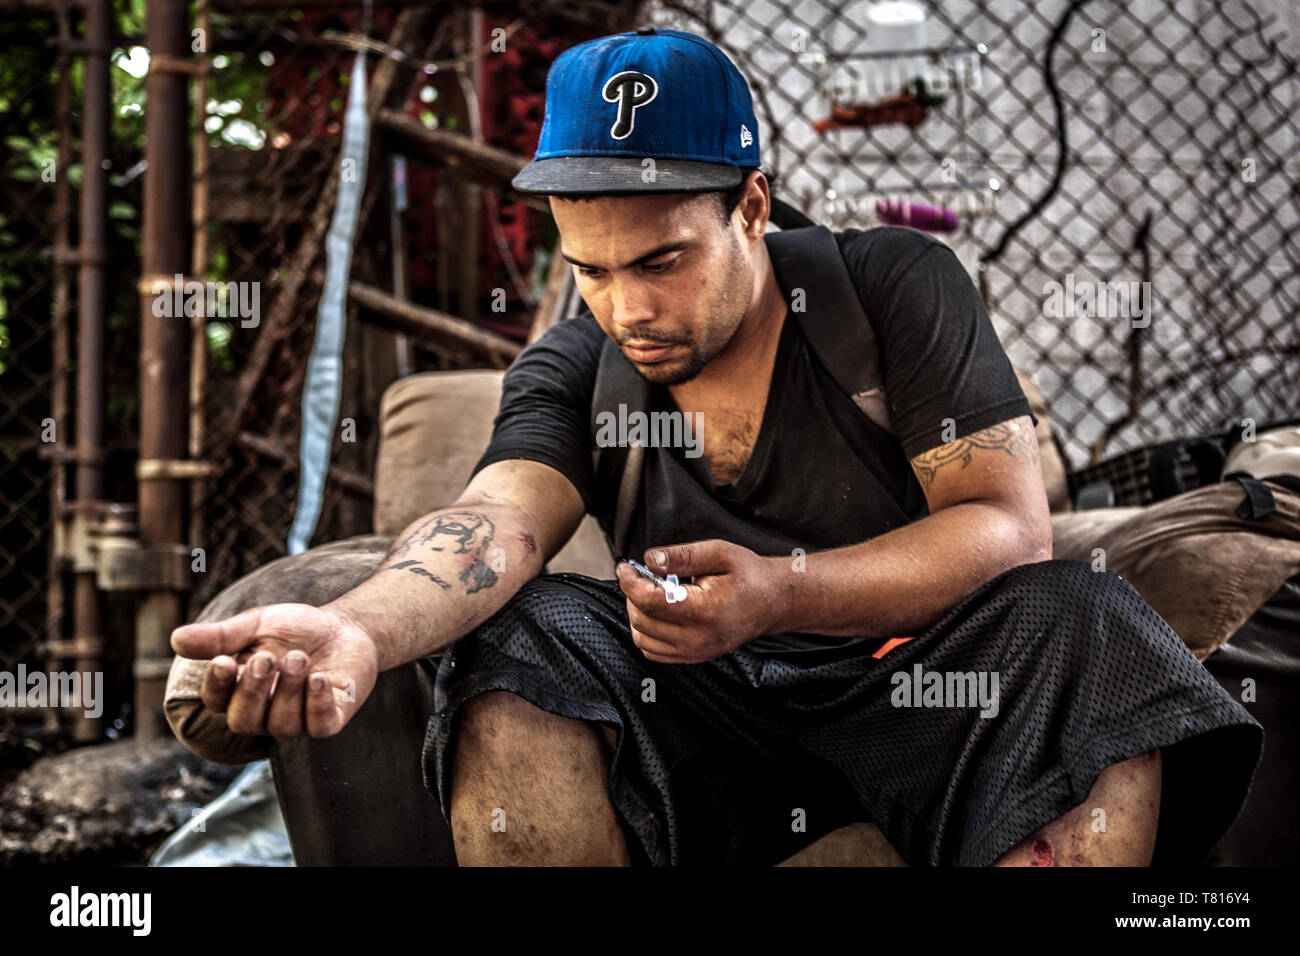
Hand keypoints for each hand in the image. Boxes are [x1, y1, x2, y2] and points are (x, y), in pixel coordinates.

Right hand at [170, 604, 379, 738]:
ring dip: (288, 692)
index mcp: (239, 690)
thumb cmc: (294, 630)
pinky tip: (319, 680)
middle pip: (244, 721)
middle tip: (267, 659)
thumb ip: (221, 636)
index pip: (217, 701)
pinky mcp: (330, 718)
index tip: (223, 661)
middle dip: (253, 692)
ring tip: (299, 659)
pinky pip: (320, 727)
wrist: (344, 627)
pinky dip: (317, 706)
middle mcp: (265, 712)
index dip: (217, 686)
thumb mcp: (256, 625)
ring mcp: (298, 719)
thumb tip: (176, 639)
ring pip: (282, 725)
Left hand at [615, 540, 783, 663]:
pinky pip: (654, 651)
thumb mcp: (719, 553)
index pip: (651, 601)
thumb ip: (682, 555)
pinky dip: (647, 631)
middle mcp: (699, 638)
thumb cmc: (750, 576)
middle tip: (642, 575)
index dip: (630, 582)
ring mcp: (696, 652)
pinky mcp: (693, 657)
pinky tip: (659, 611)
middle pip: (642, 620)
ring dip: (638, 613)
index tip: (625, 567)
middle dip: (633, 595)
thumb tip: (649, 559)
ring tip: (652, 592)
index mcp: (705, 610)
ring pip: (643, 638)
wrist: (774, 602)